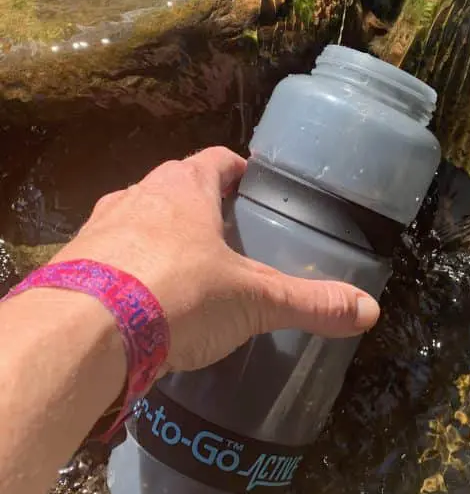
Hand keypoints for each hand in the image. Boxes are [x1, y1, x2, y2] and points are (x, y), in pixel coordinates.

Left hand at [52, 147, 379, 371]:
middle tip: (232, 242)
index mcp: (185, 186)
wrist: (81, 333)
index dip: (241, 172)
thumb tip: (369, 311)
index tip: (257, 192)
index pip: (219, 160)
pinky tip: (146, 309)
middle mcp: (138, 195)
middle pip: (178, 190)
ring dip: (163, 242)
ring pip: (141, 224)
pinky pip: (112, 260)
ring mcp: (100, 228)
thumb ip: (309, 303)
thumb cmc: (178, 294)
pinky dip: (132, 275)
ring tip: (190, 278)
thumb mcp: (253, 300)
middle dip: (204, 211)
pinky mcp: (75, 266)